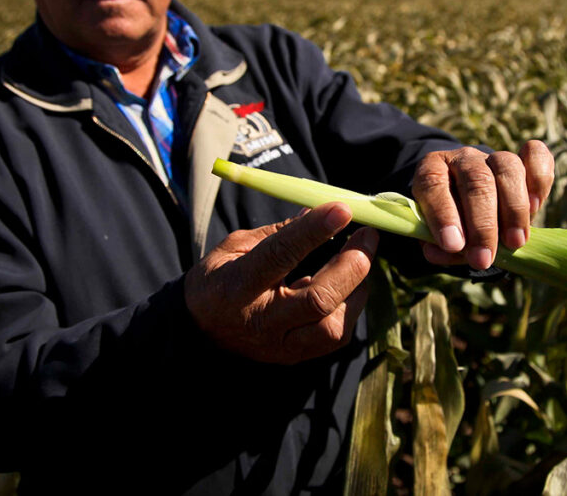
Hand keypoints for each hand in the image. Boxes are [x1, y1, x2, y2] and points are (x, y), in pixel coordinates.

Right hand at [183, 203, 377, 363]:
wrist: (199, 330)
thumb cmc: (219, 279)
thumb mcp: (235, 247)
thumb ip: (278, 232)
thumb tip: (318, 212)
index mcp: (238, 286)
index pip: (280, 255)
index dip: (314, 231)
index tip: (342, 209)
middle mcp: (260, 321)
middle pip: (318, 299)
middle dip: (352, 265)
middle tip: (367, 236)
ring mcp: (279, 346)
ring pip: (333, 327)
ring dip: (357, 290)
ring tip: (360, 260)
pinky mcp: (294, 358)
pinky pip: (335, 338)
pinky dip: (350, 307)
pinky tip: (350, 286)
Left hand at [412, 140, 554, 270]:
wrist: (469, 201)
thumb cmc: (451, 222)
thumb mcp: (437, 233)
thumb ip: (438, 244)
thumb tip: (437, 252)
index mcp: (432, 169)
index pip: (434, 185)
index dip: (443, 215)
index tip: (453, 245)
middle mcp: (463, 158)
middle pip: (477, 180)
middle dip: (482, 224)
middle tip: (483, 259)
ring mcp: (493, 156)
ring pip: (507, 168)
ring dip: (514, 208)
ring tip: (514, 242)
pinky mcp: (522, 159)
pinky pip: (535, 155)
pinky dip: (539, 178)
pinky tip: (535, 206)